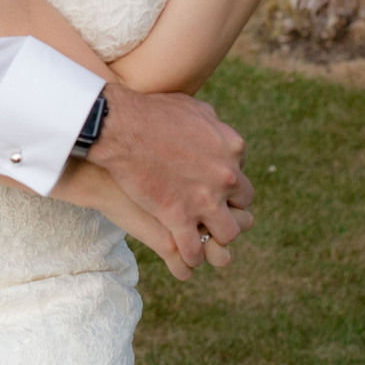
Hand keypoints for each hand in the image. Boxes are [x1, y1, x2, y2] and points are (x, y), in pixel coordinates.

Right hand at [84, 84, 252, 268]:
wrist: (122, 128)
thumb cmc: (152, 112)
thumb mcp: (194, 108)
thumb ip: (213, 124)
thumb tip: (219, 131)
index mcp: (232, 148)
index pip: (242, 177)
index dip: (228, 187)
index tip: (214, 190)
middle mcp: (226, 177)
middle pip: (242, 207)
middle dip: (228, 213)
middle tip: (212, 215)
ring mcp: (204, 200)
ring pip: (227, 235)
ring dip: (216, 239)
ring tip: (204, 240)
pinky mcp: (179, 218)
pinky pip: (194, 250)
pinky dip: (191, 256)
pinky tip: (185, 257)